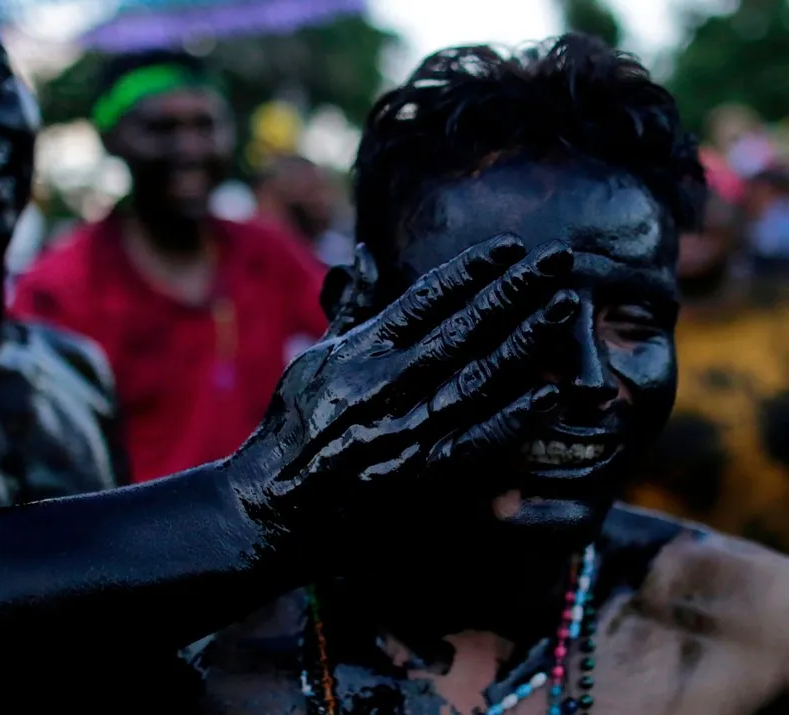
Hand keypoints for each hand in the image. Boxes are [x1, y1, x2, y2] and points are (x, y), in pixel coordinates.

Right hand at [230, 233, 578, 556]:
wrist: (273, 502)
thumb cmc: (298, 423)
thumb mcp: (317, 355)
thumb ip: (351, 304)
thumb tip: (366, 253)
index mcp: (359, 351)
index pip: (424, 298)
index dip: (471, 269)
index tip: (512, 246)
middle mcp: (383, 384)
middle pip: (461, 328)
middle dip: (513, 290)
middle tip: (558, 258)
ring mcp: (404, 429)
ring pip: (476, 377)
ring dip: (525, 340)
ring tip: (564, 307)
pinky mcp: (418, 474)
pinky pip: (472, 443)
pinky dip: (511, 420)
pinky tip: (548, 394)